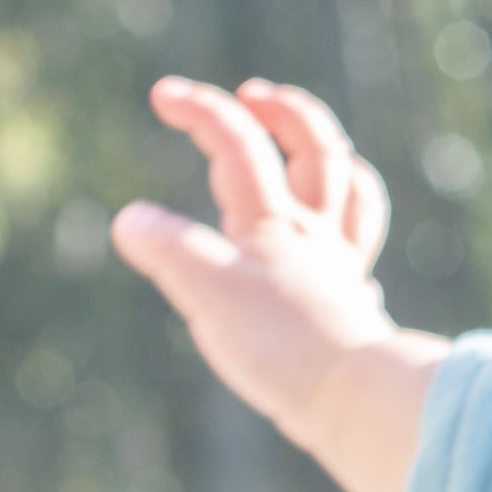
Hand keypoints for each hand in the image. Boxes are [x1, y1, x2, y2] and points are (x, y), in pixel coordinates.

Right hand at [113, 78, 447, 491]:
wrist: (355, 398)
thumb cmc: (282, 344)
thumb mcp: (208, 293)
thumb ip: (168, 251)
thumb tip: (130, 218)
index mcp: (275, 222)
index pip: (239, 145)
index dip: (203, 110)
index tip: (164, 93)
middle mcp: (316, 235)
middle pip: (317, 150)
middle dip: (287, 113)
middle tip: (256, 95)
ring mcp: (341, 268)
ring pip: (352, 193)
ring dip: (332, 160)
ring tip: (318, 150)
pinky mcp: (353, 307)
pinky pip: (361, 251)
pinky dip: (351, 231)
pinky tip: (344, 250)